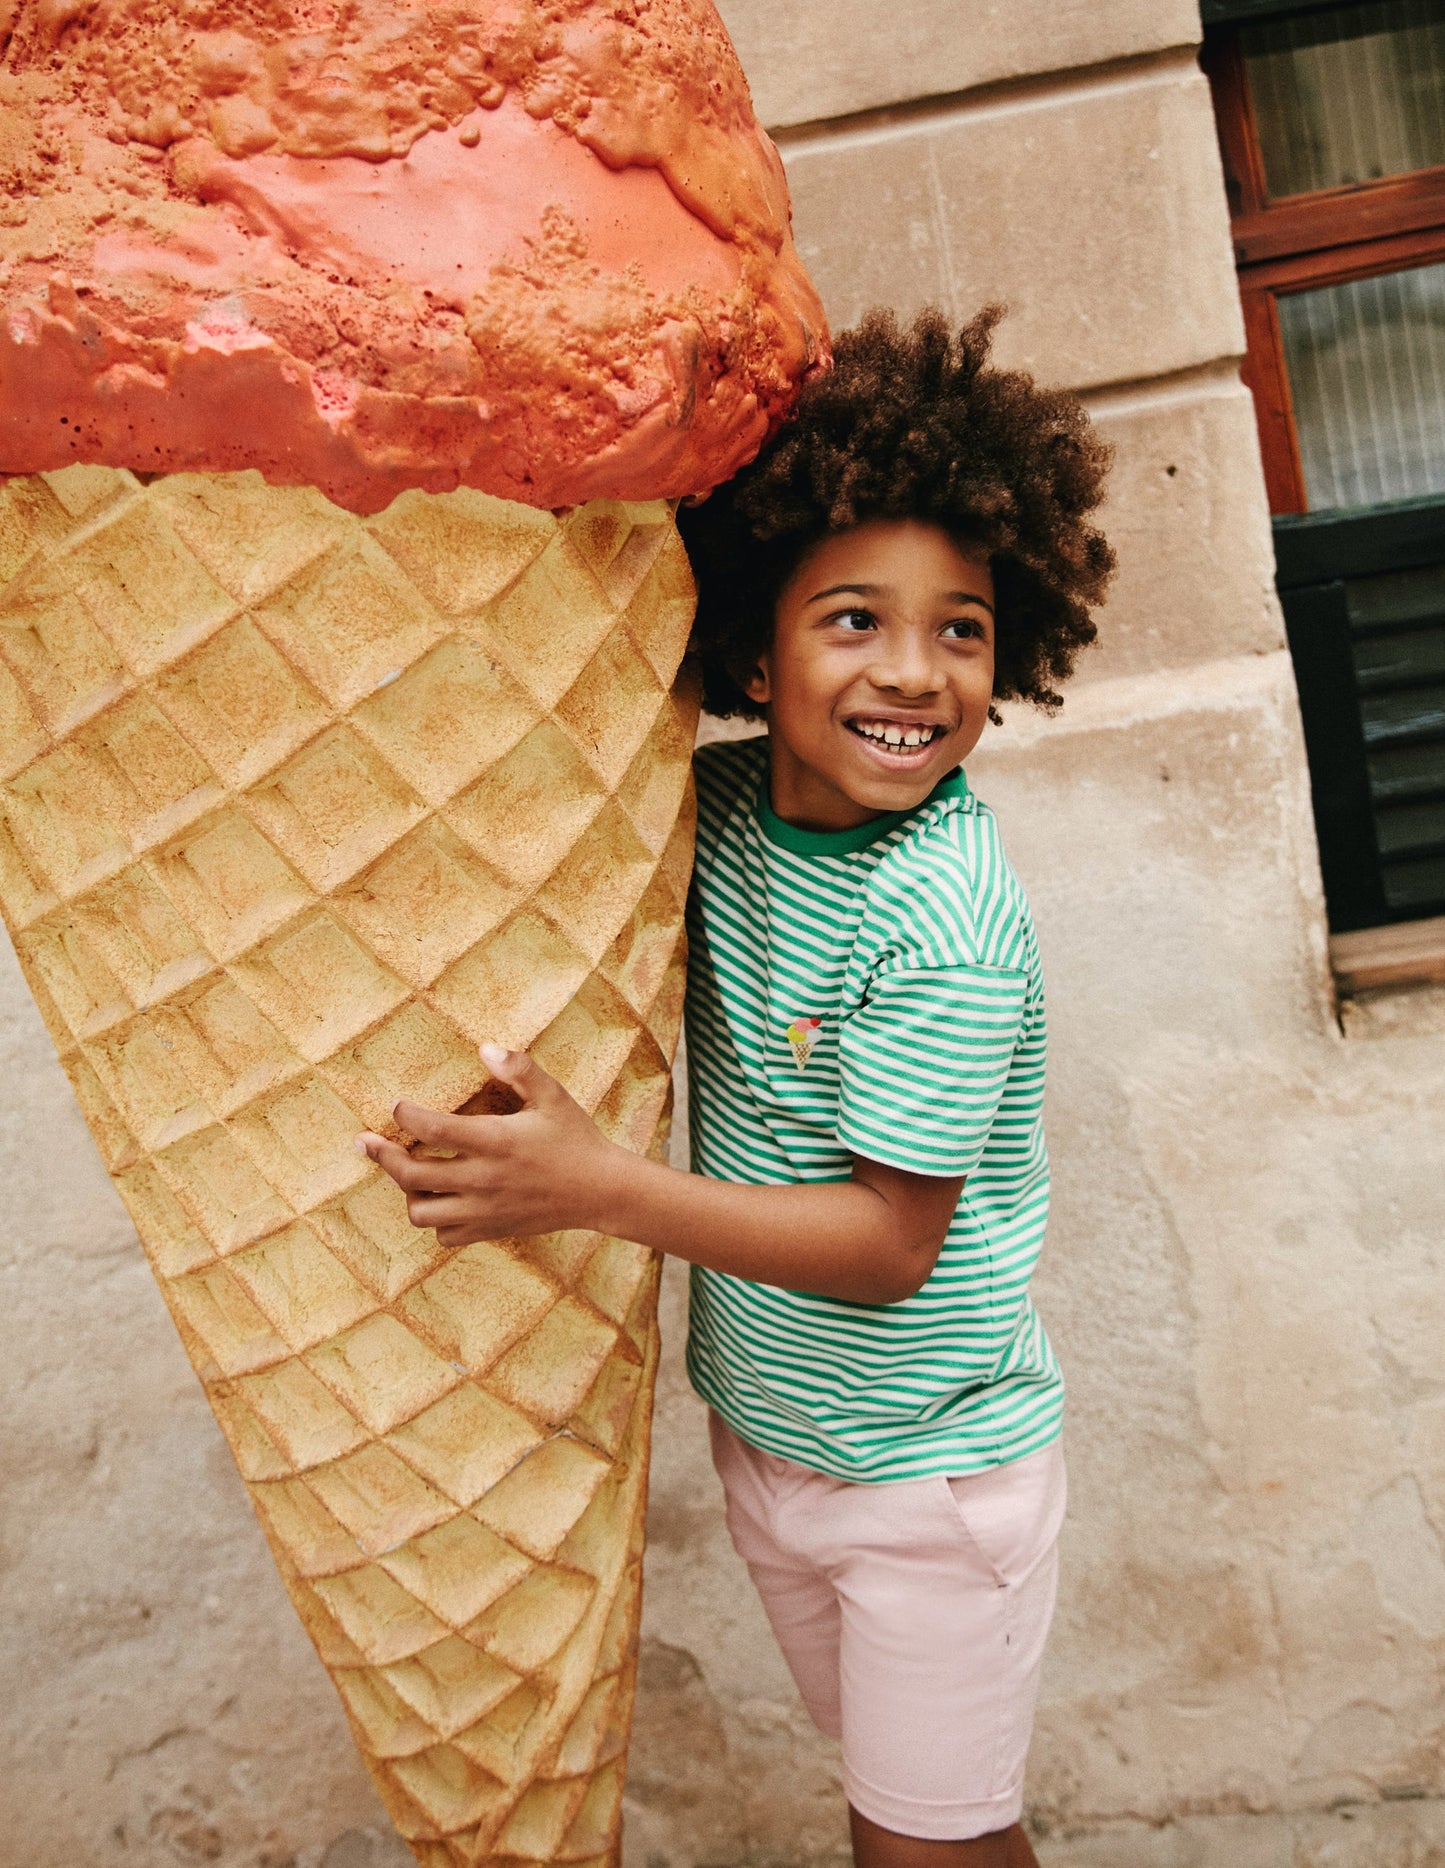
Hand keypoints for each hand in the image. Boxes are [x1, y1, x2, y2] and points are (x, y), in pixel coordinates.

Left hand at [357, 1043, 623, 1247]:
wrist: (601, 1191)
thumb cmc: (575, 1138)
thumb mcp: (552, 1096)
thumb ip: (518, 1069)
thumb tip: (485, 1046)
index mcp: (495, 1141)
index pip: (431, 1129)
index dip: (405, 1116)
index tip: (397, 1105)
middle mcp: (483, 1179)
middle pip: (411, 1175)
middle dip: (382, 1156)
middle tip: (367, 1141)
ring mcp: (484, 1210)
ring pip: (420, 1212)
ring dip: (408, 1192)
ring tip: (411, 1173)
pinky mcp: (490, 1230)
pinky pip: (444, 1234)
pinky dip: (436, 1218)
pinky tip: (442, 1198)